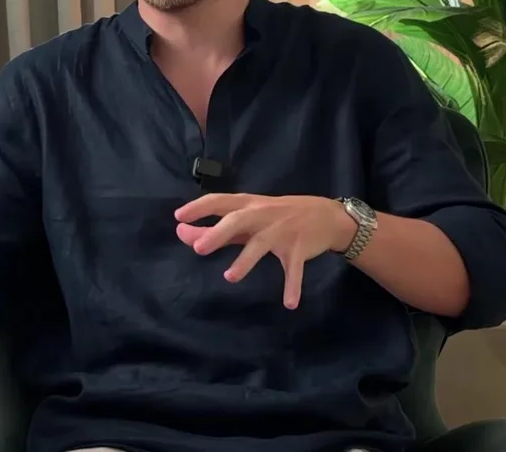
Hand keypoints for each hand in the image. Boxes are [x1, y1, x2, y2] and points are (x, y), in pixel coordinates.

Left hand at [174, 194, 356, 308]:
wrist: (326, 215)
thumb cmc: (277, 215)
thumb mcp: (248, 217)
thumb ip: (216, 228)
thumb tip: (182, 233)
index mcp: (248, 205)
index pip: (220, 201)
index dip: (199, 207)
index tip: (179, 216)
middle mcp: (263, 215)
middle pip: (238, 221)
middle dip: (218, 233)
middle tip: (199, 248)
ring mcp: (281, 232)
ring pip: (260, 245)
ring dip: (245, 261)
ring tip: (229, 277)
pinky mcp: (298, 249)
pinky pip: (294, 269)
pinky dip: (292, 286)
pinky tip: (289, 303)